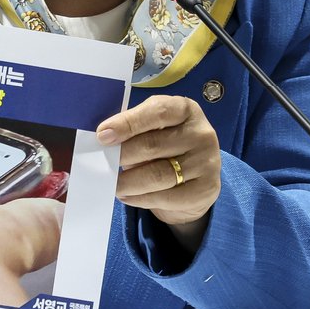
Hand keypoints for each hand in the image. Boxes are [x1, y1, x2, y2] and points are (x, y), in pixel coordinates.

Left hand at [96, 95, 221, 249]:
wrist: (195, 180)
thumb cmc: (166, 146)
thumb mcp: (153, 129)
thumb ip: (133, 130)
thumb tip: (104, 139)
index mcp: (185, 109)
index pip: (157, 112)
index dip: (128, 123)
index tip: (103, 136)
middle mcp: (201, 133)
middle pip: (153, 145)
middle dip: (123, 156)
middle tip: (103, 164)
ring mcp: (207, 161)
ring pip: (158, 175)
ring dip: (128, 182)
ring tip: (113, 184)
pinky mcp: (206, 188)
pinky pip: (166, 197)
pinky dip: (141, 199)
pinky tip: (128, 196)